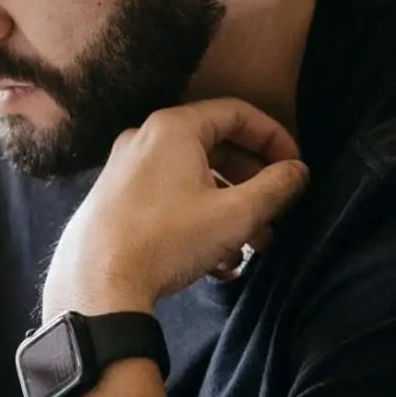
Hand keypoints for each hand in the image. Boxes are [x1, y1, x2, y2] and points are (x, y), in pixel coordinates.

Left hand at [43, 100, 309, 318]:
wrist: (96, 283)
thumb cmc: (169, 239)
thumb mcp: (234, 216)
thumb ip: (275, 188)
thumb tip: (299, 172)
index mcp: (174, 128)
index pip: (237, 113)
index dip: (274, 137)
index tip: (296, 169)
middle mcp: (146, 138)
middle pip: (216, 147)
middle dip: (254, 182)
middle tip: (278, 213)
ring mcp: (128, 168)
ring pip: (195, 178)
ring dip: (231, 208)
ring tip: (256, 247)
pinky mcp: (118, 199)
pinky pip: (171, 197)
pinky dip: (201, 218)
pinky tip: (220, 262)